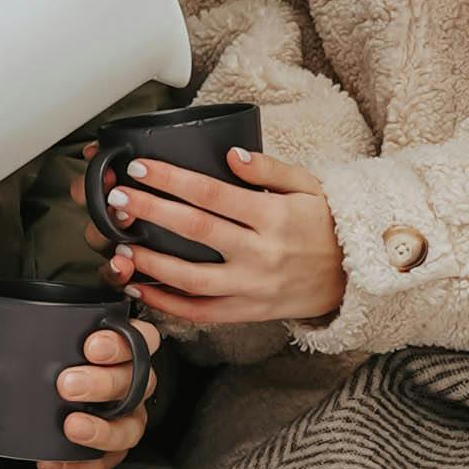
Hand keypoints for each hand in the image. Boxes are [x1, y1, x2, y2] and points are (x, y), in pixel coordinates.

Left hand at [0, 301, 156, 468]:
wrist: (39, 393)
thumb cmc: (43, 355)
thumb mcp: (14, 333)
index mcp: (117, 345)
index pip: (139, 337)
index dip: (121, 342)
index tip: (90, 345)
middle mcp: (129, 381)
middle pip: (137, 381)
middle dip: (104, 382)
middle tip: (66, 384)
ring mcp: (124, 417)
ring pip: (130, 425)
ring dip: (103, 428)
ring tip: (69, 425)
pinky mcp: (110, 449)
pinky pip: (106, 462)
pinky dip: (81, 466)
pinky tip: (51, 462)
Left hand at [105, 142, 347, 338]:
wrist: (353, 276)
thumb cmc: (325, 225)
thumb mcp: (307, 186)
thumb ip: (269, 169)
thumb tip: (231, 156)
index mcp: (274, 216)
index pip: (213, 194)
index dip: (173, 180)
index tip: (141, 168)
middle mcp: (261, 253)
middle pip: (196, 231)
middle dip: (151, 213)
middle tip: (116, 199)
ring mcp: (253, 287)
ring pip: (192, 279)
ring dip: (150, 263)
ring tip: (117, 247)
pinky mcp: (247, 312)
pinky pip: (200, 312)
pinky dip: (166, 303)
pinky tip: (139, 286)